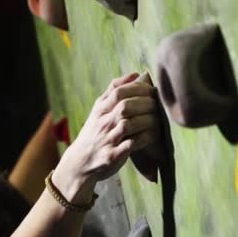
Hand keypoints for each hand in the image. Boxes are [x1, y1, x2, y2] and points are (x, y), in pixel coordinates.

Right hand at [53, 72, 158, 202]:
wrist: (79, 162)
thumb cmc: (94, 132)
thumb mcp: (99, 109)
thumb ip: (114, 90)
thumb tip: (134, 74)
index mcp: (100, 110)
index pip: (118, 93)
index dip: (138, 89)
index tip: (152, 90)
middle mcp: (102, 123)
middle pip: (125, 107)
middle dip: (145, 104)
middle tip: (158, 105)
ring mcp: (107, 140)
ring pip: (128, 125)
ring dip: (147, 121)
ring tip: (157, 120)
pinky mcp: (112, 156)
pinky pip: (131, 145)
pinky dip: (144, 138)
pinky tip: (153, 135)